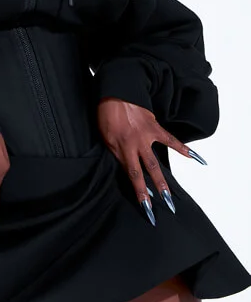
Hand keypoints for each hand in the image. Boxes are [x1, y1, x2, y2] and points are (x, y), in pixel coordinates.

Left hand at [97, 97, 199, 221]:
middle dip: (155, 191)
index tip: (146, 208)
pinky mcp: (155, 126)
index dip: (139, 192)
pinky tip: (195, 159)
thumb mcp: (106, 136)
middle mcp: (136, 144)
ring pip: (157, 162)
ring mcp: (147, 136)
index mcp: (122, 147)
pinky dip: (183, 149)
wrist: (116, 93)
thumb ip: (116, 152)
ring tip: (172, 198)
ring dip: (164, 180)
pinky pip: (171, 139)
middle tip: (163, 208)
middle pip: (147, 172)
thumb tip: (125, 168)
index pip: (132, 175)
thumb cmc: (106, 114)